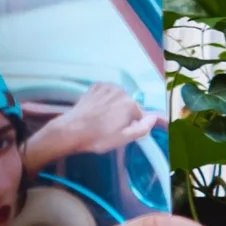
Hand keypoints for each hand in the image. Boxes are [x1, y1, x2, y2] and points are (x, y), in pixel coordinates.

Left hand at [21, 81, 154, 166]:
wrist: (71, 130)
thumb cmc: (98, 138)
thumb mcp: (123, 139)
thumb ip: (142, 128)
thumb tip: (154, 118)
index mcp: (130, 104)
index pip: (140, 115)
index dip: (135, 124)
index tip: (125, 131)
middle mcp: (121, 91)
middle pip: (129, 104)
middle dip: (124, 114)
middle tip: (111, 128)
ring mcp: (107, 87)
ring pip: (118, 98)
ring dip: (114, 106)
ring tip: (102, 119)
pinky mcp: (96, 86)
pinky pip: (106, 92)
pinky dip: (105, 99)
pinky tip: (97, 110)